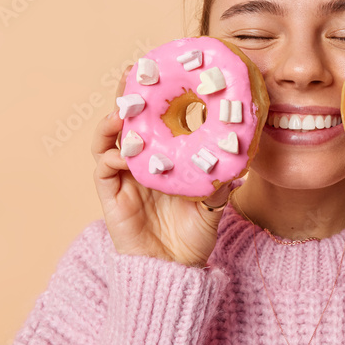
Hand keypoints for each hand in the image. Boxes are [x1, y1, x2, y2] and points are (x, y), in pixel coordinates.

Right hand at [91, 65, 230, 265]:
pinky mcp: (112, 196)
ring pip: (108, 140)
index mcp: (164, 160)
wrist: (173, 271)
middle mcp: (141, 164)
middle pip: (128, 123)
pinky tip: (122, 152)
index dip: (156, 99)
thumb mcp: (213, 208)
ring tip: (120, 111)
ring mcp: (124, 178)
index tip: (161, 74)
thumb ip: (221, 187)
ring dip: (112, 123)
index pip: (156, 122)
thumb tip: (241, 168)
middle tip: (131, 74)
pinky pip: (103, 169)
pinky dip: (110, 156)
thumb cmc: (192, 237)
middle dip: (127, 98)